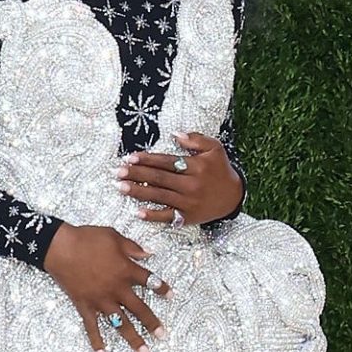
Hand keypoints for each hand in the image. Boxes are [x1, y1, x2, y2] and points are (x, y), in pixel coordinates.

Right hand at [44, 223, 161, 351]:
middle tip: (163, 336)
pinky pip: (92, 328)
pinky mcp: (85, 306)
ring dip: (133, 338)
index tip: (171, 296)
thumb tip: (149, 253)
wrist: (60, 248)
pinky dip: (97, 342)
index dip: (162, 289)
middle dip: (153, 324)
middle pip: (140, 309)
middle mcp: (117, 289)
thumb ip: (133, 247)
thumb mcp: (114, 236)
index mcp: (126, 270)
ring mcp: (101, 301)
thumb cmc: (87, 239)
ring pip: (121, 324)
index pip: (150, 281)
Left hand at [117, 133, 243, 226]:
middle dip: (137, 174)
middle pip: (159, 178)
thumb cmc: (220, 169)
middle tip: (118, 172)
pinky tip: (137, 212)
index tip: (130, 157)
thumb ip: (196, 139)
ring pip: (159, 196)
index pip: (167, 162)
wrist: (233, 197)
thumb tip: (175, 134)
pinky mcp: (187, 217)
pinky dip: (152, 215)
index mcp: (196, 167)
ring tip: (120, 187)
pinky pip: (167, 217)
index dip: (148, 159)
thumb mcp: (214, 149)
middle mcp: (191, 185)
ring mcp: (188, 203)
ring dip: (138, 192)